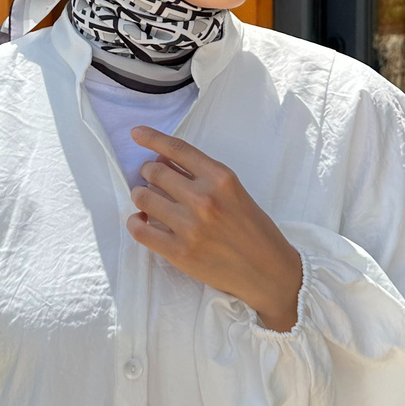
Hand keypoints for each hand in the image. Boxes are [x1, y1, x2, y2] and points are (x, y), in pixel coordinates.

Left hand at [128, 128, 302, 331]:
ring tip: (148, 202)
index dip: (152, 138)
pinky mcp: (179, 252)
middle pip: (154, 172)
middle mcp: (204, 198)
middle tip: (151, 181)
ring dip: (140, 196)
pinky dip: (135, 222)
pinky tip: (141, 222)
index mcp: (221, 178)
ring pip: (143, 197)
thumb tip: (162, 161)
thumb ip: (202, 176)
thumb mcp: (235, 192)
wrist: (269, 272)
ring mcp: (190, 226)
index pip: (177, 149)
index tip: (136, 133)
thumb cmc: (253, 229)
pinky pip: (140, 230)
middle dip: (148, 173)